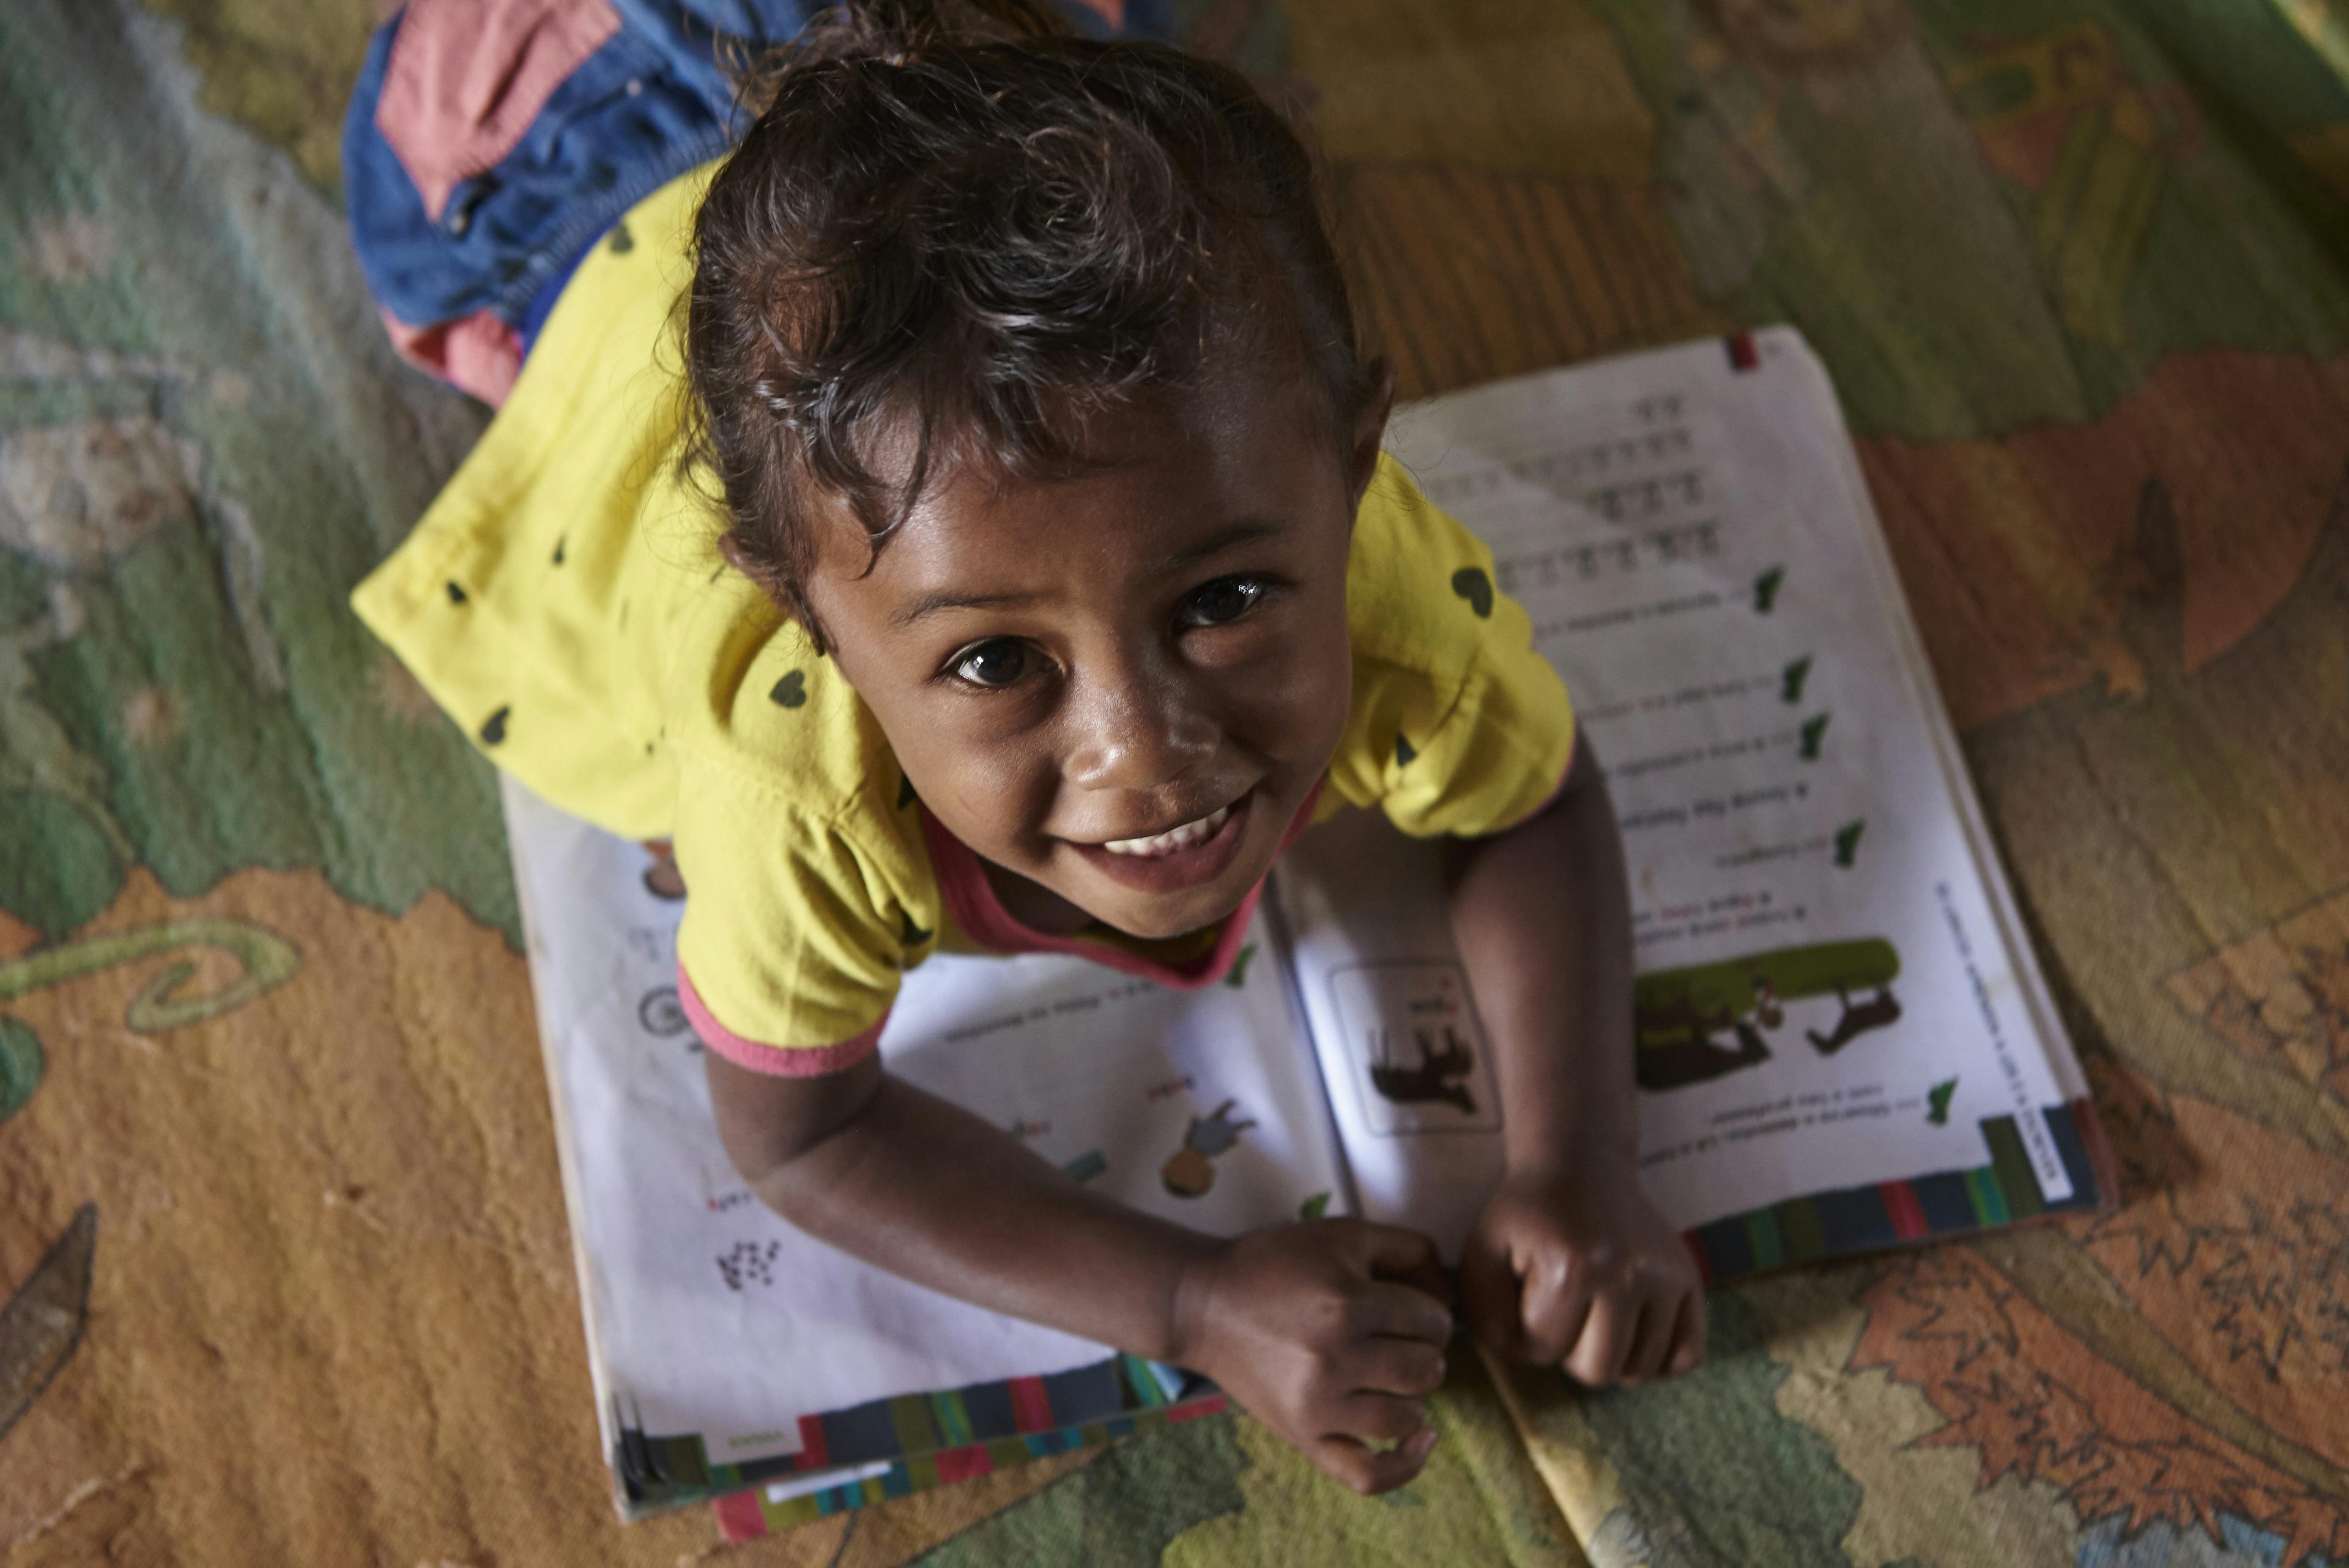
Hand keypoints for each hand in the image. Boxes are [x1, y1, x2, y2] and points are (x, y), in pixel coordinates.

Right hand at [1172, 1219, 1453, 1494]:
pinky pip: (1366, 1475)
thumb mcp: (1343, 1233)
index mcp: (1346, 1303)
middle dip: (1424, 1350)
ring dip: (1413, 1396)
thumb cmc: (1276, 1263)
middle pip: (1425, 1369)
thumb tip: (1452, 1292)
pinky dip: (1404, 1466)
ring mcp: (1317, 1406)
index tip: (1409, 1308)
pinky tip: (1422, 1438)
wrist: (1203, 1304)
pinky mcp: (1302, 1436)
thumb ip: (1409, 1248)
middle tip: (1400, 1339)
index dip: (1430, 1312)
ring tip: (1393, 1377)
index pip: (1431, 1320)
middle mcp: (1334, 1359)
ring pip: (1406, 1417)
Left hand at [1460, 1161, 1704, 1385]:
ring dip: (1611, 1355)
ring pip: (1641, 1370)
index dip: (1524, 1335)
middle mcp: (1629, 1273)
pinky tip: (1631, 1333)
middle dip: (1569, 1353)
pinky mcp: (1691, 1279)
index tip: (1526, 1300)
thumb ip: (1485, 1313)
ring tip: (1593, 1316)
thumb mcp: (1484, 1252)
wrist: (1581, 1166)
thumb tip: (1518, 1357)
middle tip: (1562, 1313)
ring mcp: (1667, 1277)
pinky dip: (1659, 1359)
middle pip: (1599, 1372)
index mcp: (1574, 1267)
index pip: (1544, 1352)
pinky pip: (1686, 1355)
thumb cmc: (1528, 1215)